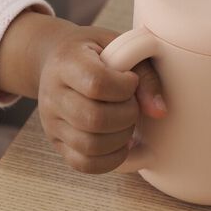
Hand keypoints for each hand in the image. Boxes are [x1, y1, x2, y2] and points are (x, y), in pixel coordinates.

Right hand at [0, 12, 165, 173]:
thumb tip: (159, 112)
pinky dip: (110, 159)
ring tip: (126, 121)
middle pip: (93, 118)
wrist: (58, 60)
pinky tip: (121, 142)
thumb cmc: (95, 51)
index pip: (96, 83)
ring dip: (121, 138)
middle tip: (132, 104)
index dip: (124, 87)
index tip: (131, 80)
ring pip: (89, 145)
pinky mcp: (57, 142)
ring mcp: (51, 122)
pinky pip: (84, 164)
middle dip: (127, 115)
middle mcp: (53, 94)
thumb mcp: (120, 46)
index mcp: (67, 61)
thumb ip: (144, 74)